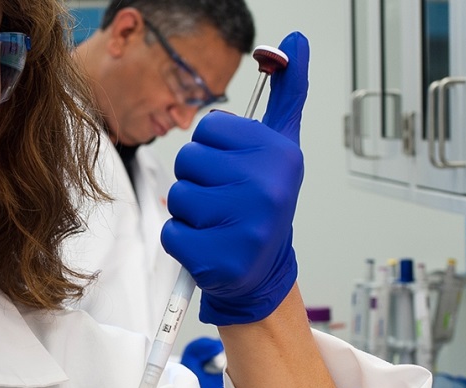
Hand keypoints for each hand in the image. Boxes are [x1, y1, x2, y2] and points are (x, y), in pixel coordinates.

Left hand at [162, 32, 309, 325]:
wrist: (263, 269)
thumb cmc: (262, 199)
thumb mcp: (280, 144)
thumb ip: (286, 92)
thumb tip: (294, 40)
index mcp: (280, 154)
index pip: (210, 128)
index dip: (214, 149)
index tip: (236, 168)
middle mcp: (268, 187)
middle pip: (190, 160)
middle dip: (198, 179)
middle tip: (225, 199)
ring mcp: (246, 226)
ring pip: (178, 196)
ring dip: (189, 211)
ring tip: (218, 223)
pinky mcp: (220, 259)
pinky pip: (171, 233)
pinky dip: (182, 241)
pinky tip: (209, 245)